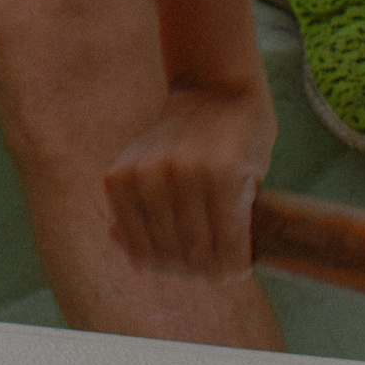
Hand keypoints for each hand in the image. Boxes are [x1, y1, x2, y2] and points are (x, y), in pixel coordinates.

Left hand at [104, 81, 275, 279]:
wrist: (218, 89)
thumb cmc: (185, 140)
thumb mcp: (146, 169)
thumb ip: (136, 211)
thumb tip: (136, 265)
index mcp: (121, 180)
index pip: (142, 252)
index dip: (167, 271)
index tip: (188, 273)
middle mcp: (148, 178)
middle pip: (172, 255)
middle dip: (195, 273)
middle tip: (214, 275)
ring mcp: (185, 176)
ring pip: (200, 250)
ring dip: (217, 271)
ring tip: (228, 270)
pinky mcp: (223, 175)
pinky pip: (230, 237)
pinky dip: (237, 258)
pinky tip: (243, 262)